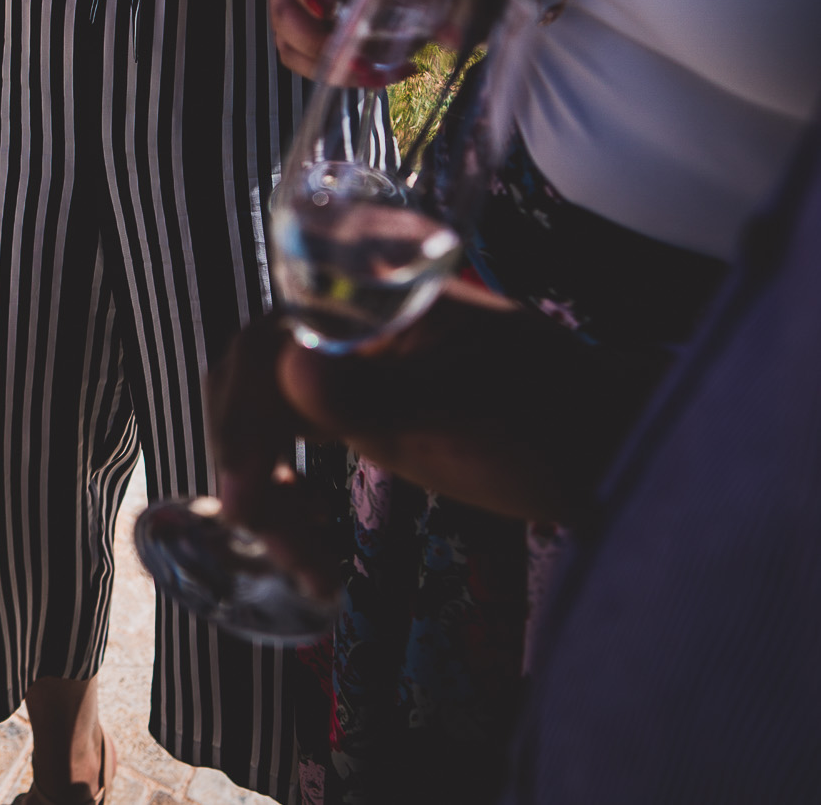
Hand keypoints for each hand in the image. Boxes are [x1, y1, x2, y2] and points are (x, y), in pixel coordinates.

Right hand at [208, 286, 663, 545]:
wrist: (627, 456)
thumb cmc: (556, 432)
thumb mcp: (457, 417)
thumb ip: (368, 390)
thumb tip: (284, 359)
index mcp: (373, 304)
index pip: (266, 345)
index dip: (242, 421)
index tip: (246, 503)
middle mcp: (356, 323)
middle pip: (255, 380)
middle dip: (248, 463)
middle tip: (263, 538)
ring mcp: (364, 363)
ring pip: (271, 414)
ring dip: (268, 488)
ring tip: (301, 565)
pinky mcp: (374, 403)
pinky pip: (301, 435)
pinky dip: (294, 492)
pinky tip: (310, 549)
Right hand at [269, 0, 459, 80]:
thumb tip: (451, 37)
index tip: (328, 10)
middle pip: (287, 16)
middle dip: (321, 46)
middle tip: (362, 64)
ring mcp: (297, 10)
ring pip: (292, 48)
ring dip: (332, 69)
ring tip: (378, 76)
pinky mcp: (307, 37)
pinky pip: (311, 64)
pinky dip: (342, 76)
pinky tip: (383, 74)